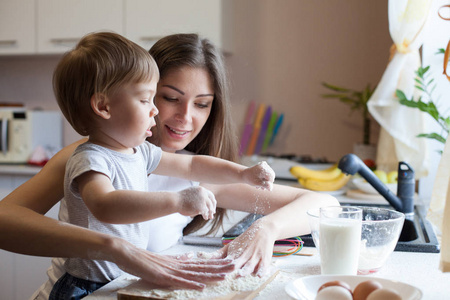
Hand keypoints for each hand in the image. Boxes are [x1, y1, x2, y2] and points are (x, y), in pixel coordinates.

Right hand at [113, 240, 234, 289]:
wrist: (126, 253)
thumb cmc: (143, 258)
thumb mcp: (164, 260)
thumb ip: (178, 259)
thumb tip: (190, 256)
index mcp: (179, 262)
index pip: (201, 263)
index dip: (216, 263)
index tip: (229, 262)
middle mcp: (178, 265)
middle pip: (202, 267)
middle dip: (219, 268)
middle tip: (235, 266)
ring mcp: (170, 271)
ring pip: (194, 274)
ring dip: (210, 275)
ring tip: (225, 276)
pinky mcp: (161, 277)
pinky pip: (179, 282)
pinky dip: (191, 284)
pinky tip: (201, 286)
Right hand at [177, 186, 216, 219]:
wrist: (175, 201)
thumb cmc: (180, 198)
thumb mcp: (191, 193)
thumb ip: (197, 196)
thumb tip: (203, 202)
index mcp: (201, 189)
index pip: (210, 195)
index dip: (212, 201)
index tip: (212, 206)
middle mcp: (203, 194)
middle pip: (212, 202)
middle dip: (213, 208)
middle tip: (213, 213)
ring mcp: (202, 200)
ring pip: (209, 208)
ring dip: (210, 213)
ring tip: (210, 217)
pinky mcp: (200, 207)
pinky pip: (205, 212)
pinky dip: (206, 215)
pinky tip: (205, 218)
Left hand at [199, 219, 274, 276]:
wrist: (262, 230)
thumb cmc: (245, 240)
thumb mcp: (231, 245)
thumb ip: (219, 254)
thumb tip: (203, 257)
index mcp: (235, 254)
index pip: (226, 263)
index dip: (221, 268)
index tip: (215, 273)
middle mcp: (244, 256)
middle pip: (237, 264)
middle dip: (231, 269)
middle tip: (225, 274)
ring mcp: (254, 258)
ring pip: (249, 266)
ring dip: (244, 270)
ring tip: (240, 274)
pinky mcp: (264, 260)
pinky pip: (263, 267)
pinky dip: (261, 271)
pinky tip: (259, 275)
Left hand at [242, 161, 274, 190]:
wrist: (244, 174)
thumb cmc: (250, 179)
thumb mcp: (257, 183)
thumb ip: (264, 186)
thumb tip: (270, 189)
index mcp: (263, 168)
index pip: (271, 178)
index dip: (269, 184)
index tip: (263, 188)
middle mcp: (265, 165)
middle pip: (271, 176)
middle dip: (267, 182)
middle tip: (261, 188)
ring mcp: (264, 165)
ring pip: (269, 175)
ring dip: (265, 181)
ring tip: (259, 186)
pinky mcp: (263, 166)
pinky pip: (267, 173)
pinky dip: (265, 177)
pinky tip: (260, 181)